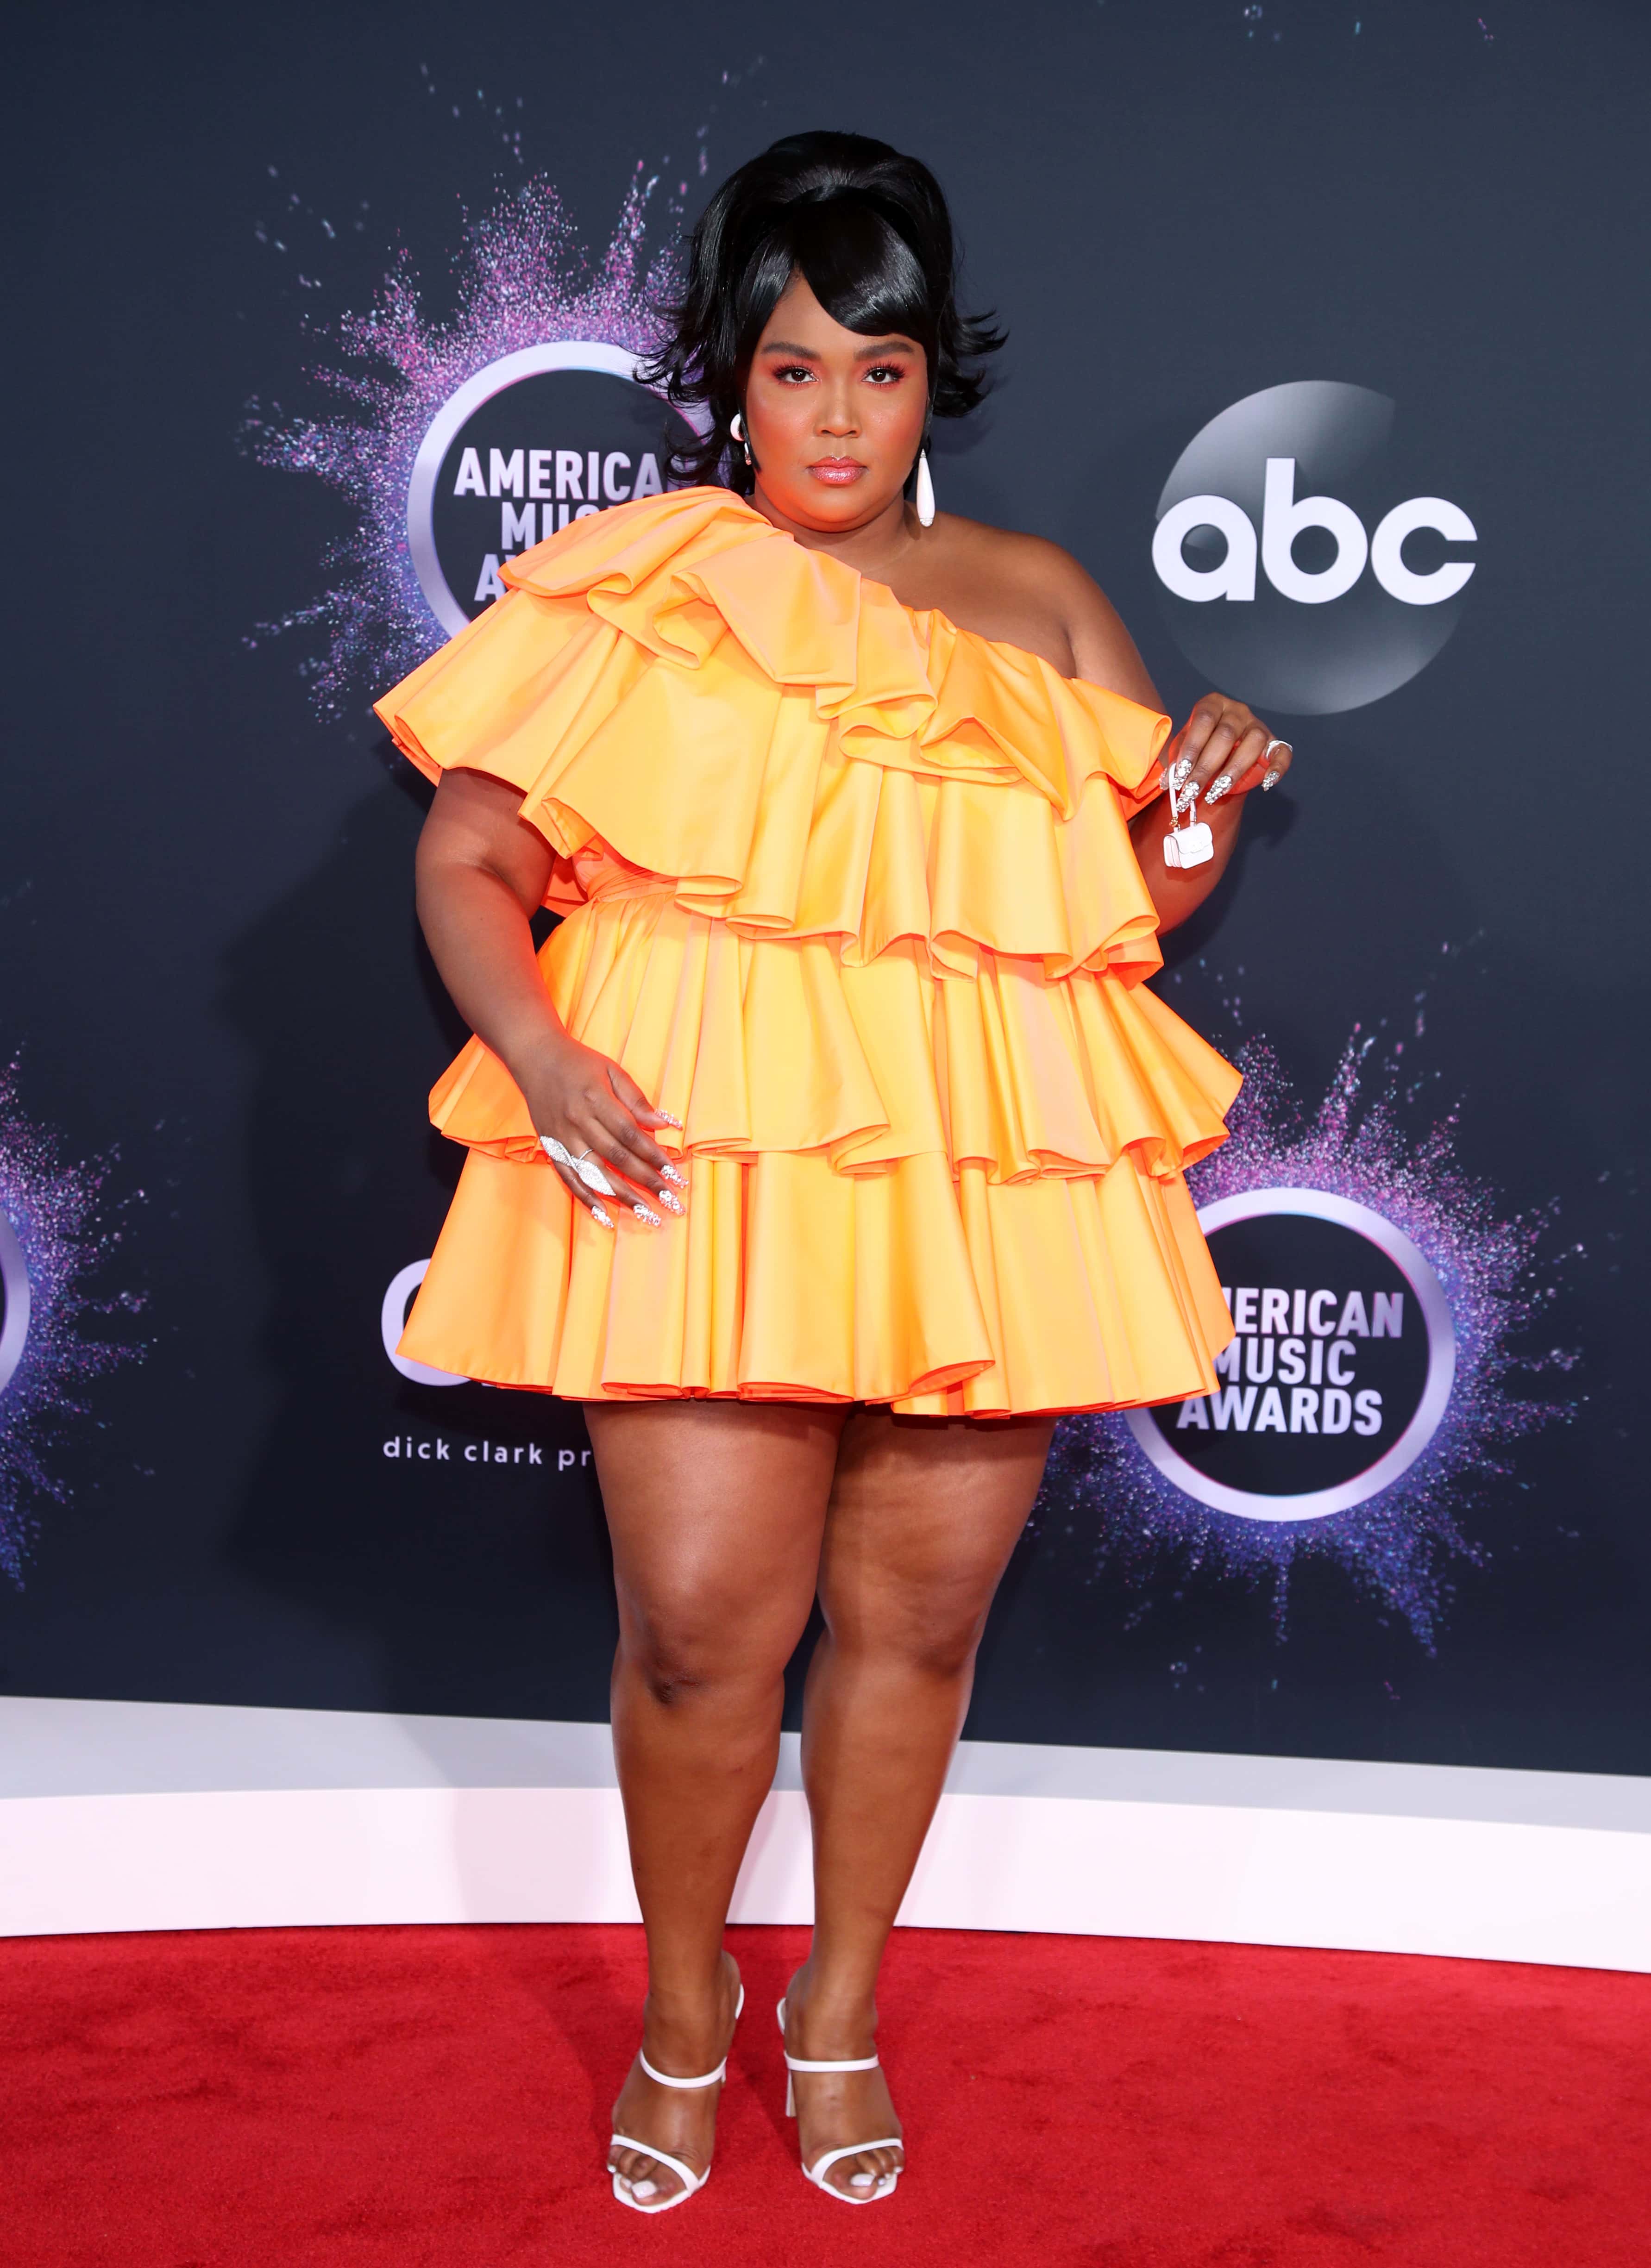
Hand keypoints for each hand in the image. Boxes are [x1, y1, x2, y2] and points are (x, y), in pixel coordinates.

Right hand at [519, 1034, 684, 1230]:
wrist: (535, 1057)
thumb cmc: (579, 1063)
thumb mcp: (612, 1071)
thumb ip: (637, 1100)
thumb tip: (665, 1124)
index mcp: (596, 1099)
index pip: (631, 1135)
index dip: (654, 1156)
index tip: (675, 1175)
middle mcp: (578, 1121)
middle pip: (617, 1157)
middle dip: (646, 1182)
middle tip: (670, 1202)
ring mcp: (562, 1137)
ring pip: (595, 1173)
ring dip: (622, 1196)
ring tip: (646, 1214)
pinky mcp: (550, 1147)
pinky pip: (568, 1178)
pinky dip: (586, 1198)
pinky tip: (604, 1215)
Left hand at [1163, 693, 1292, 807]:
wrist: (1219, 749)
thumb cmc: (1199, 747)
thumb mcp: (1184, 749)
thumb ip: (1177, 762)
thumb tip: (1167, 783)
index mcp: (1213, 704)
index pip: (1204, 720)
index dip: (1192, 747)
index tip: (1180, 773)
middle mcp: (1237, 710)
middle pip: (1226, 735)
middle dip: (1206, 767)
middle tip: (1192, 791)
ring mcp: (1257, 724)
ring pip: (1252, 744)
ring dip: (1233, 771)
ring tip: (1215, 793)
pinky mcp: (1274, 741)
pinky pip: (1282, 752)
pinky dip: (1277, 769)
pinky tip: (1266, 784)